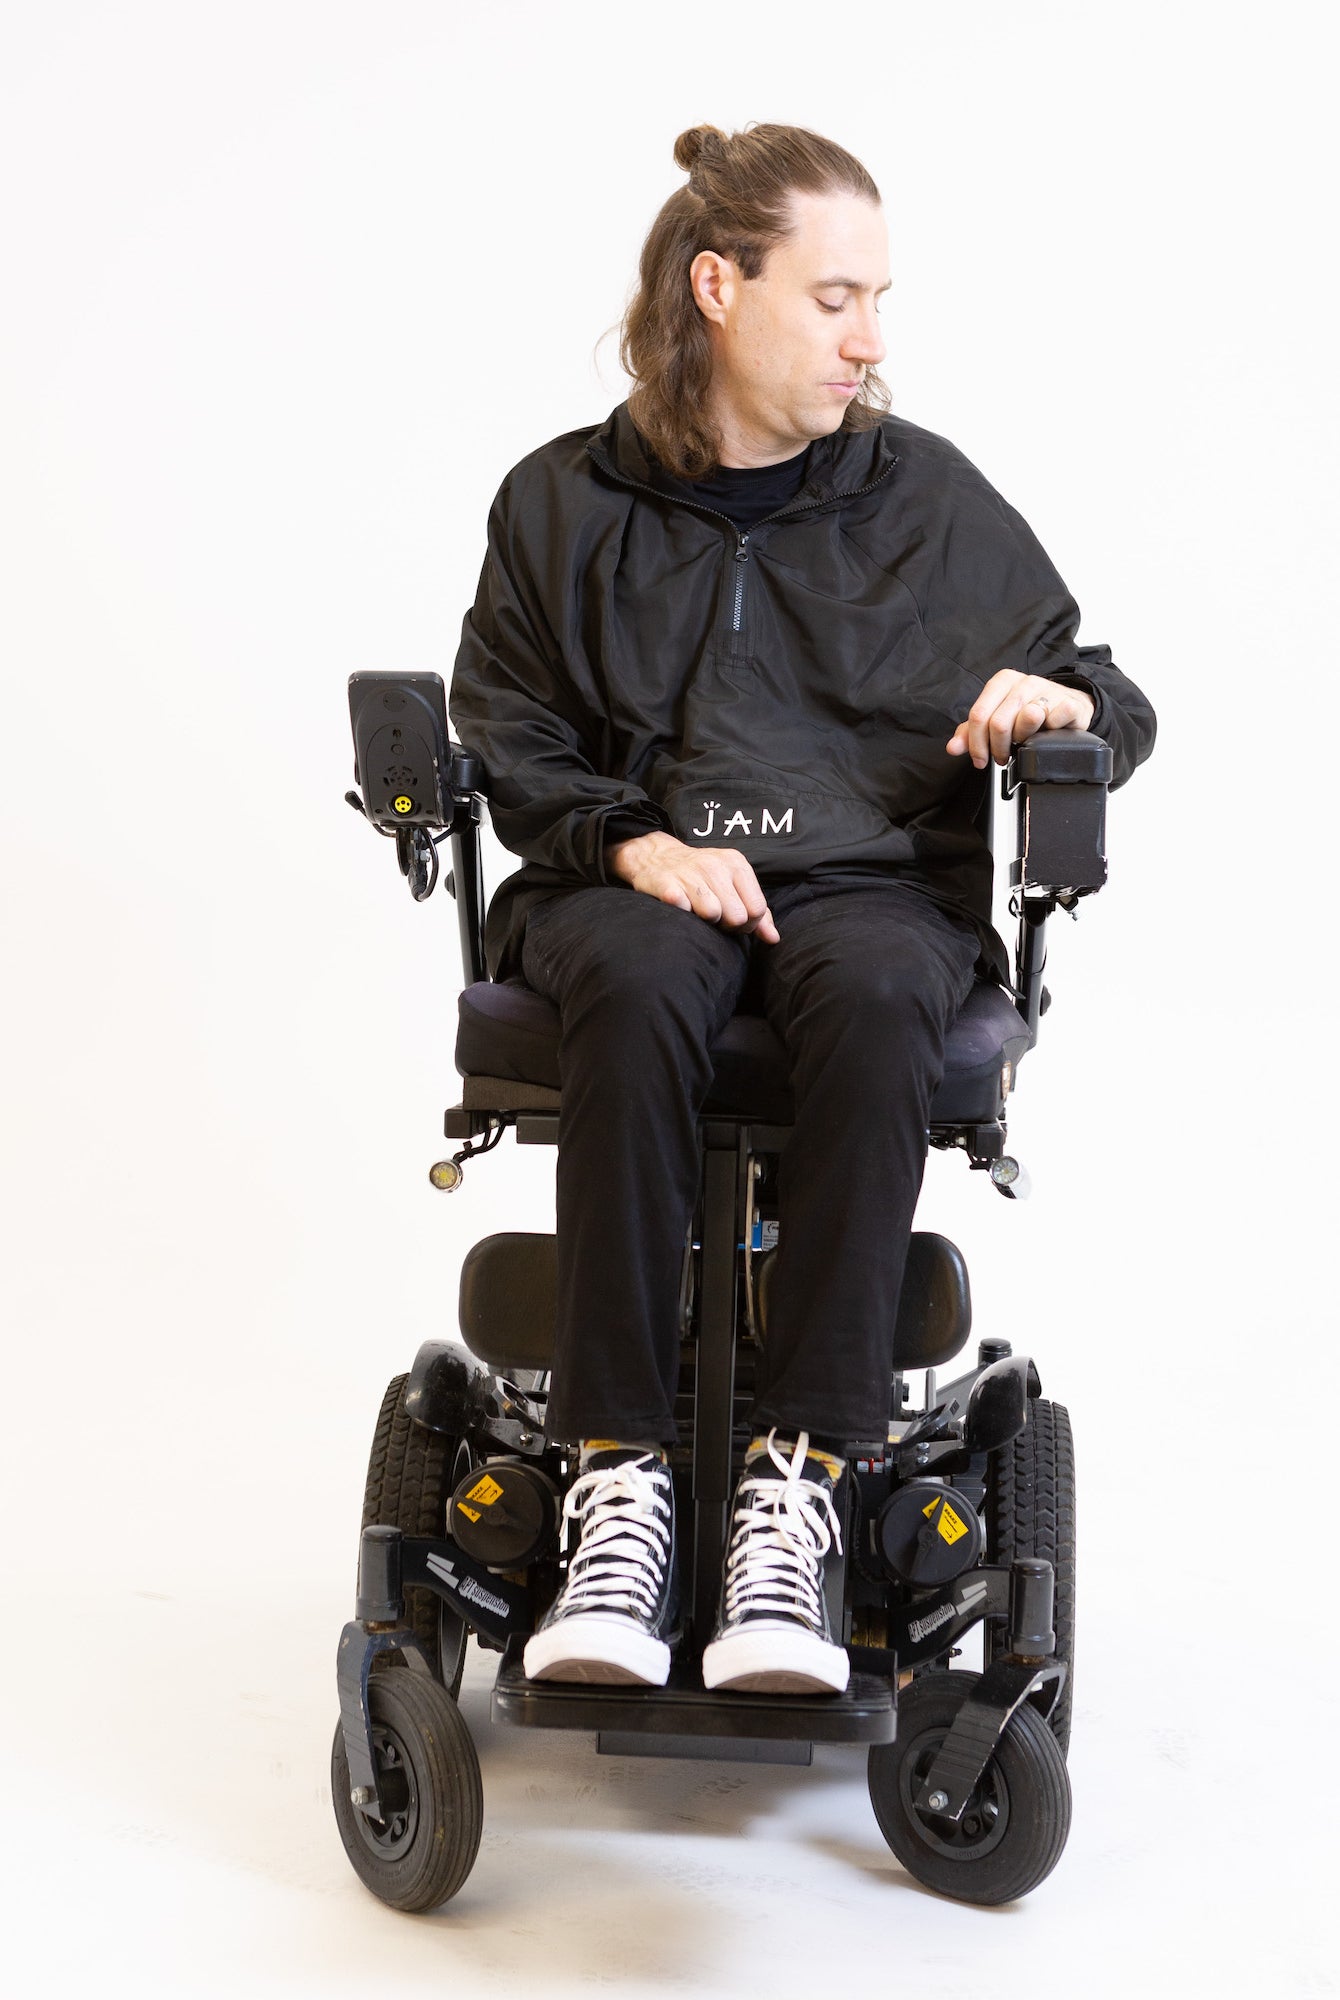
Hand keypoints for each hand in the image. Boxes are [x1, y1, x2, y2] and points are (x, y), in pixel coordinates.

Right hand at [606, 831, 780, 943]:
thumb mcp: (733, 885)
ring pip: (713, 914)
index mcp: (736, 864)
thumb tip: (773, 939)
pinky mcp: (666, 884)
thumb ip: (757, 912)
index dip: (747, 924)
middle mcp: (715, 865)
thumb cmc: (701, 876)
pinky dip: (683, 914)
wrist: (656, 857)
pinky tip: (680, 906)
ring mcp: (690, 873)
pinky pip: (684, 909)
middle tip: (714, 917)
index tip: (732, 920)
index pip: (757, 909)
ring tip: (697, 912)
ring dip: (705, 921)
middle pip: (738, 916)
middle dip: (727, 925)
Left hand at [946, 672, 1095, 768]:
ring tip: (1024, 743)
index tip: (980, 760)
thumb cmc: (1029, 713)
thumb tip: (953, 747)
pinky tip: (1048, 734)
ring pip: (1027, 719)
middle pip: (999, 723)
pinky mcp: (1069, 702)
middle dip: (998, 748)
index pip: (978, 715)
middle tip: (1003, 757)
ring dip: (1023, 740)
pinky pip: (1055, 721)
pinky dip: (1050, 733)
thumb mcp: (997, 718)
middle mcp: (1024, 682)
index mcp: (1002, 682)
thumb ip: (971, 732)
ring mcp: (1048, 690)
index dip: (976, 744)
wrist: (1068, 706)